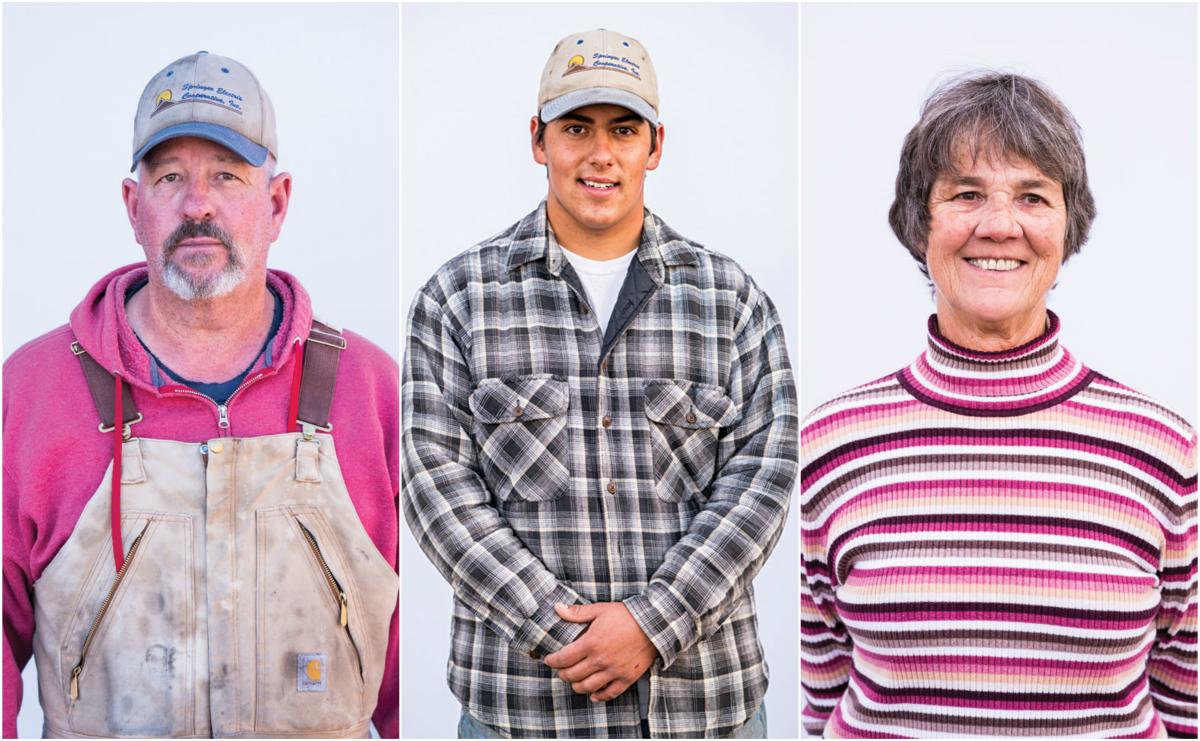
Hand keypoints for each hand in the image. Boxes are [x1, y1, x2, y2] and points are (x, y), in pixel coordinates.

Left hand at [543, 602, 657, 701]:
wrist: (654, 624)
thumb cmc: (626, 615)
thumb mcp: (600, 610)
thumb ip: (577, 612)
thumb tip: (557, 608)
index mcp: (590, 643)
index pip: (564, 659)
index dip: (553, 661)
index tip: (549, 661)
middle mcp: (600, 660)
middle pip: (573, 675)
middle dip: (563, 674)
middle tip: (561, 671)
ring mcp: (613, 671)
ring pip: (588, 687)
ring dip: (577, 686)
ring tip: (574, 682)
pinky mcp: (626, 678)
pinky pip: (609, 693)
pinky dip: (599, 696)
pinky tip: (593, 694)